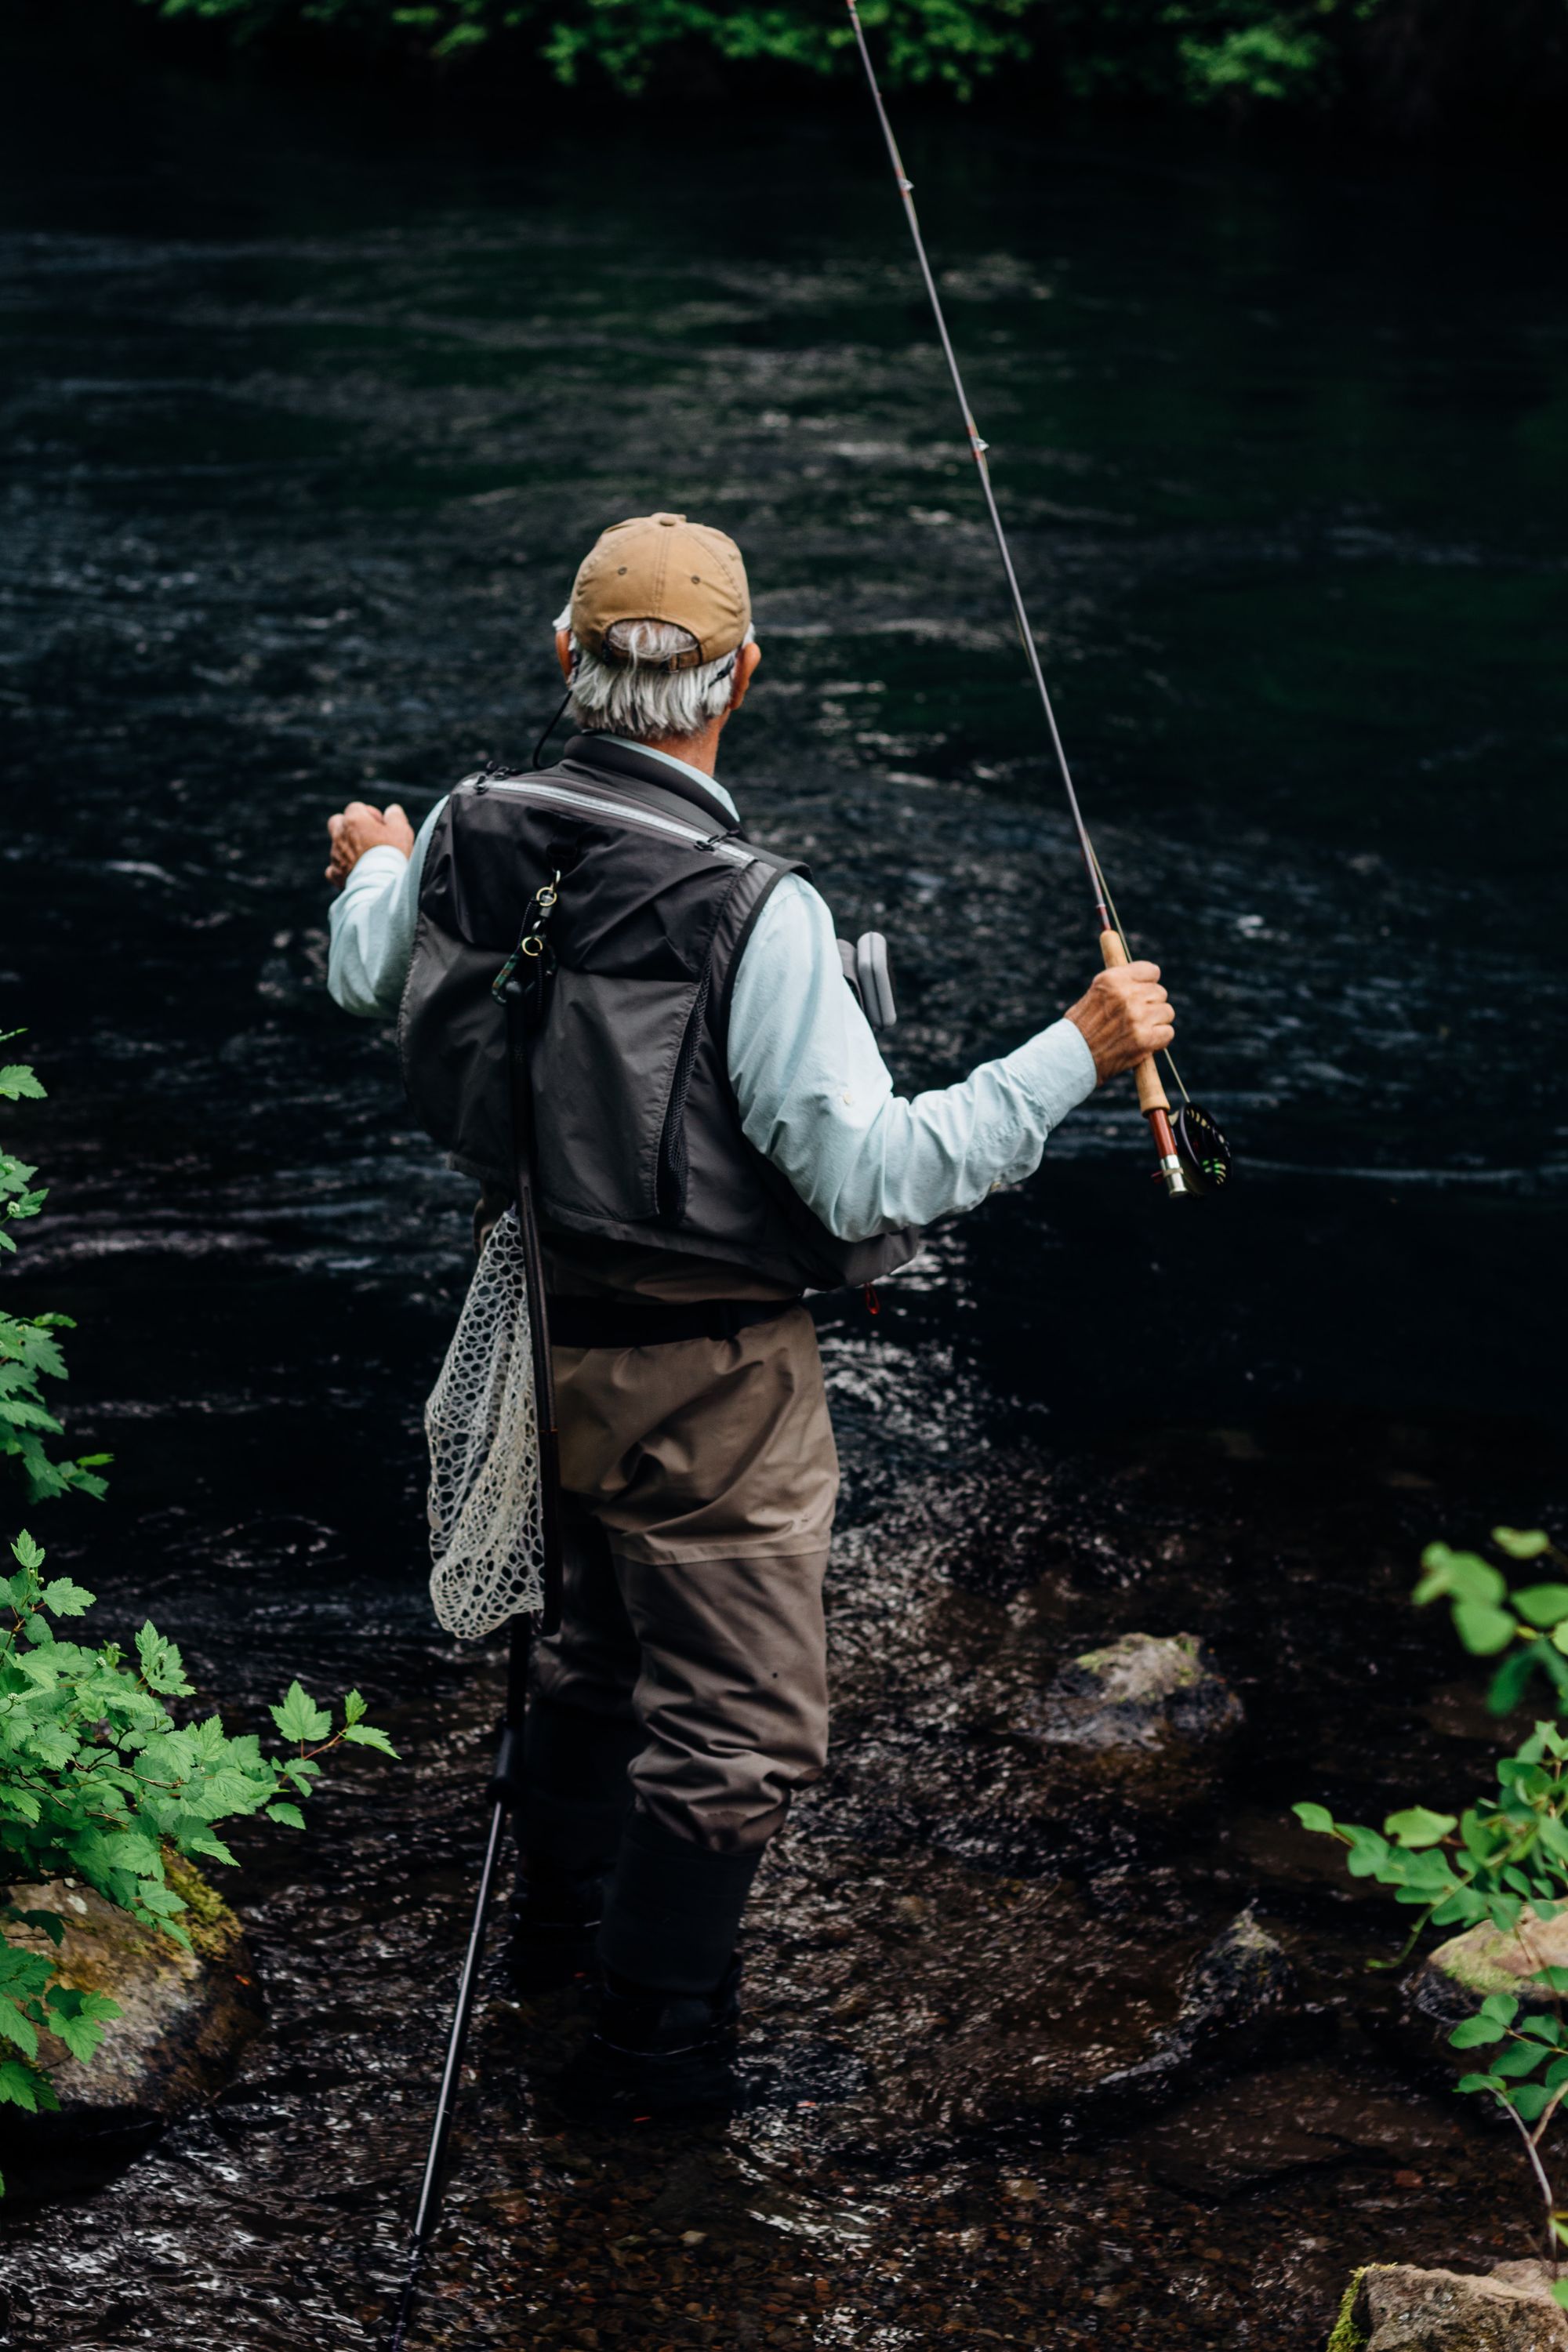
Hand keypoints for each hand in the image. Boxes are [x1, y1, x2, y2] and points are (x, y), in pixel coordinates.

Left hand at [325, 800, 414, 889]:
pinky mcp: (335, 874)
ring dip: (348, 849)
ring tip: (368, 860)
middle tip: (367, 837)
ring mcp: (335, 855)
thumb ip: (395, 816)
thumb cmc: (392, 854)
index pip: (356, 808)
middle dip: (349, 826)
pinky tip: (354, 873)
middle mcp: (340, 835)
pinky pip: (333, 869)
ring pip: (337, 846)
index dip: (369, 814)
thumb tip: (392, 810)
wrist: (381, 884)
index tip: (381, 826)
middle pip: (337, 822)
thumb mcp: (401, 830)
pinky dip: (341, 869)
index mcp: (354, 820)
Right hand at [1065, 960, 1173, 1083]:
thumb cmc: (1081, 1027)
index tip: (1143, 992)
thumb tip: (1147, 978)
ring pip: (1167, 1012)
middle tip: (1136, 1018)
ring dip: (1157, 1022)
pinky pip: (1168, 1032)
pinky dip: (1159, 1039)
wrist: (1071, 1058)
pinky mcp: (1144, 1039)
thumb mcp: (1095, 994)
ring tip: (1138, 1031)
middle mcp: (1126, 995)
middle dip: (1151, 1005)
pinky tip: (1144, 1043)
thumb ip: (1120, 984)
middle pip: (1160, 992)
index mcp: (1112, 980)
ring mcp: (1137, 1017)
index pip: (1151, 971)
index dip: (1148, 983)